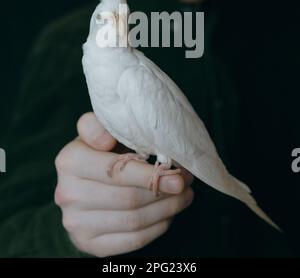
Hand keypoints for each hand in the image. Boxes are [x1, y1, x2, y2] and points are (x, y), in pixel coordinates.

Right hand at [54, 112, 193, 256]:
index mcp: (69, 160)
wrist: (81, 183)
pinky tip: (169, 213)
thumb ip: (100, 125)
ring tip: (184, 196)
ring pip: (134, 221)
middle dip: (164, 192)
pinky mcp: (88, 244)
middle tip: (185, 182)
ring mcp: (75, 224)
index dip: (150, 175)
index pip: (116, 171)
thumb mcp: (98, 130)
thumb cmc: (99, 151)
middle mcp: (67, 194)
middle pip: (129, 199)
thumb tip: (106, 138)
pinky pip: (132, 240)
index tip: (177, 174)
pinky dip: (157, 227)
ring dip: (167, 209)